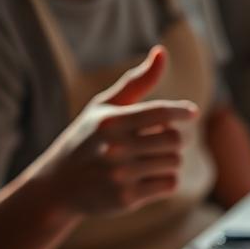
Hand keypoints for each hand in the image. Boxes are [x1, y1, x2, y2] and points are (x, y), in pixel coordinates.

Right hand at [31, 45, 196, 217]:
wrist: (58, 187)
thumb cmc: (87, 140)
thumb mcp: (104, 108)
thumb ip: (136, 82)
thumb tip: (162, 51)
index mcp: (111, 122)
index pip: (160, 113)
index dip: (182, 112)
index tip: (191, 113)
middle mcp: (115, 147)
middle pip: (175, 140)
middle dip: (173, 140)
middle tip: (158, 141)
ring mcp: (121, 174)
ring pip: (174, 163)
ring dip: (169, 161)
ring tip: (147, 160)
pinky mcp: (127, 197)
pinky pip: (169, 185)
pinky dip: (165, 181)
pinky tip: (146, 177)